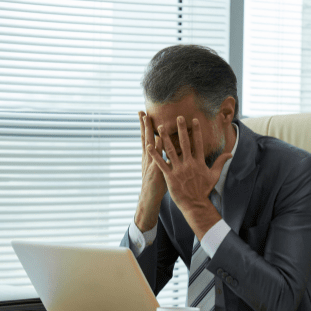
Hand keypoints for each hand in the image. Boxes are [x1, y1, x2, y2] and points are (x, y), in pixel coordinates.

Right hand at [134, 111, 167, 231]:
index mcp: (148, 157)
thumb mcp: (158, 168)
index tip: (144, 114)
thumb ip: (163, 157)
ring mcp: (150, 163)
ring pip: (149, 144)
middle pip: (145, 137)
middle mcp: (147, 157)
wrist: (149, 198)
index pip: (146, 138)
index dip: (145, 126)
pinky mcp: (155, 170)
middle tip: (142, 111)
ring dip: (148, 131)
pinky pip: (157, 158)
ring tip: (147, 119)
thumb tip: (169, 147)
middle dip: (143, 124)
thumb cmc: (157, 184)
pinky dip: (156, 149)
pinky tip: (158, 139)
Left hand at [147, 116, 231, 237]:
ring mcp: (179, 170)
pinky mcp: (170, 177)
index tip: (194, 120)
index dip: (196, 131)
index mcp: (199, 162)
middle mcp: (189, 164)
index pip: (198, 143)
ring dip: (165, 138)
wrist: (195, 204)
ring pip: (171, 151)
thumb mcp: (214, 175)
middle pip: (184, 143)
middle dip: (181, 129)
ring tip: (160, 127)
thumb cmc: (204, 190)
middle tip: (178, 117)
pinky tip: (149, 146)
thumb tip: (230, 153)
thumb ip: (220, 162)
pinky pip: (161, 164)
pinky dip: (155, 154)